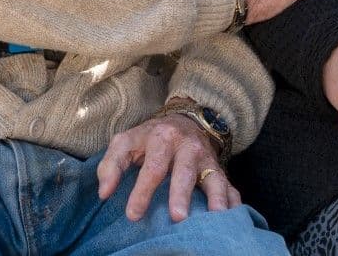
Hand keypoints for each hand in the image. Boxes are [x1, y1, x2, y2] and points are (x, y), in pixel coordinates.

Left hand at [97, 115, 239, 221]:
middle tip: (177, 217)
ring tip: (216, 216)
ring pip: (213, 177)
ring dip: (215, 197)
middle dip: (181, 194)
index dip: (142, 191)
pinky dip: (233, 201)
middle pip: (184, 171)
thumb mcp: (126, 142)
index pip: (152, 166)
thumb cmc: (150, 139)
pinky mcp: (220, 170)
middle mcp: (187, 146)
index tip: (133, 215)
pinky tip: (233, 216)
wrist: (185, 120)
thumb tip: (104, 193)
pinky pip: (230, 186)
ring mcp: (206, 159)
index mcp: (162, 138)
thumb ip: (111, 165)